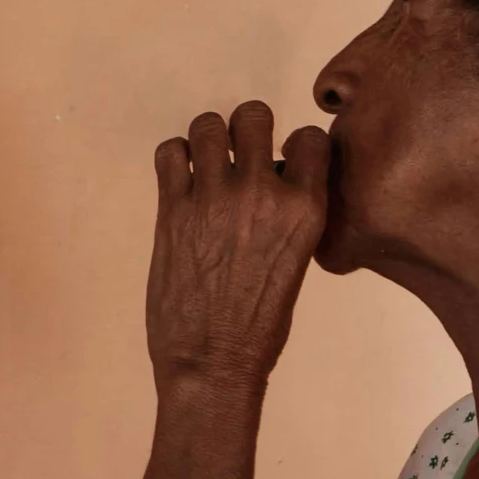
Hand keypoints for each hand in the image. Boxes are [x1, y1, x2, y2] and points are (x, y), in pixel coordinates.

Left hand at [147, 102, 330, 393]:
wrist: (212, 362)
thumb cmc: (260, 324)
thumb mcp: (297, 261)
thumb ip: (289, 214)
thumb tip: (274, 180)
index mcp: (305, 209)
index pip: (309, 138)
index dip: (294, 145)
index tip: (282, 162)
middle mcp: (261, 193)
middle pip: (253, 116)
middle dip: (247, 131)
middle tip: (239, 158)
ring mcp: (213, 198)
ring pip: (207, 125)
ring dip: (207, 140)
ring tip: (207, 167)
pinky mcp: (172, 210)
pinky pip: (168, 152)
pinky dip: (174, 158)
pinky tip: (181, 181)